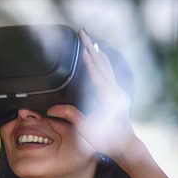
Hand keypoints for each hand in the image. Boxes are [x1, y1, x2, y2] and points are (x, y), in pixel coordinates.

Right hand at [47, 30, 137, 161]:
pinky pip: (109, 73)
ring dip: (97, 52)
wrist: (125, 145)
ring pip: (107, 66)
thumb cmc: (107, 140)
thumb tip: (52, 109)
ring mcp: (118, 92)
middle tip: (82, 32)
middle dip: (91, 46)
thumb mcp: (86, 129)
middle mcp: (115, 92)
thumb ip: (70, 115)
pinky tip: (99, 57)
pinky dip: (102, 63)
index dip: (88, 59)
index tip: (82, 45)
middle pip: (102, 64)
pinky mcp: (118, 94)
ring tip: (89, 39)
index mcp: (108, 98)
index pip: (96, 73)